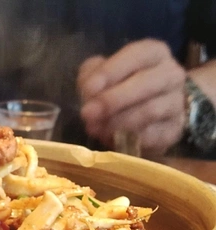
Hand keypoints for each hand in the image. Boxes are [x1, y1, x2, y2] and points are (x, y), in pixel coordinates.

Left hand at [77, 39, 185, 154]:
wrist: (155, 114)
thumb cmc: (124, 87)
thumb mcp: (105, 74)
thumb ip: (93, 76)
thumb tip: (89, 91)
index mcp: (154, 53)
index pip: (136, 55)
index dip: (111, 72)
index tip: (88, 89)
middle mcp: (171, 74)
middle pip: (145, 84)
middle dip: (112, 100)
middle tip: (87, 114)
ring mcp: (177, 103)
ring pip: (150, 111)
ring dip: (118, 122)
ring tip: (96, 129)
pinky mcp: (174, 130)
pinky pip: (153, 135)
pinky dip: (131, 139)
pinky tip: (112, 140)